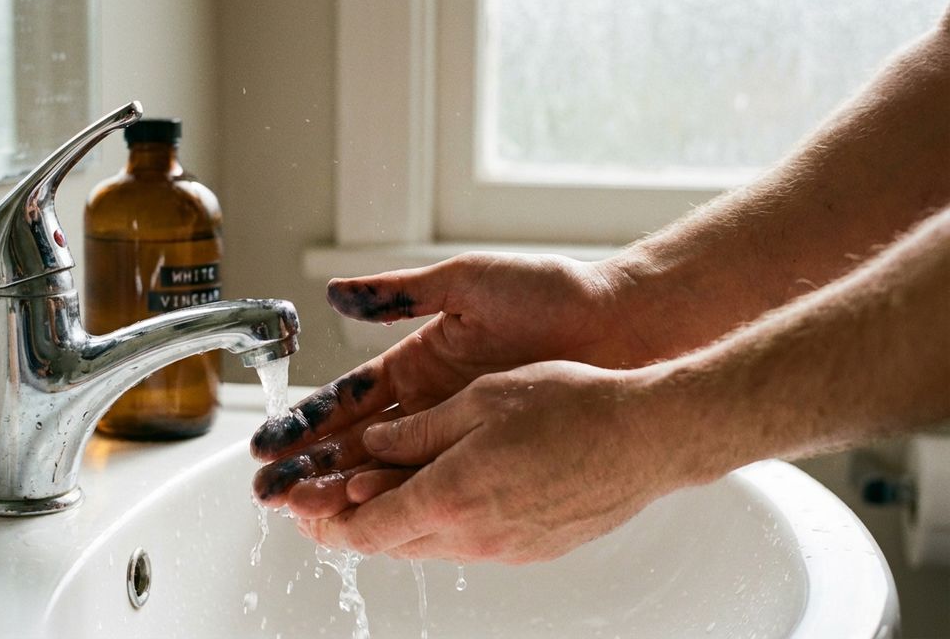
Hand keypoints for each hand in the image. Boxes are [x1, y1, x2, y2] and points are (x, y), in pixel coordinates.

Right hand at [250, 252, 648, 512]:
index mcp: (417, 361)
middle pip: (358, 443)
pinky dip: (399, 497)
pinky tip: (366, 517)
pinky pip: (435, 480)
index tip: (267, 444)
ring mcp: (459, 431)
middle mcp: (430, 403)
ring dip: (344, 490)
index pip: (347, 399)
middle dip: (312, 467)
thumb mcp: (465, 283)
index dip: (306, 422)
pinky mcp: (489, 452)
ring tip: (302, 512)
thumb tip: (337, 292)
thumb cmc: (547, 294)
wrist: (616, 325)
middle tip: (270, 493)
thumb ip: (400, 293)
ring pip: (389, 469)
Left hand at [296, 361, 684, 562]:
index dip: (329, 522)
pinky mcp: (533, 549)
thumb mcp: (482, 401)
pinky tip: (444, 497)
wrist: (646, 436)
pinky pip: (469, 542)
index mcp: (452, 494)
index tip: (304, 512)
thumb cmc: (572, 405)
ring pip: (430, 544)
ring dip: (397, 524)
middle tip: (326, 505)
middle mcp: (474, 535)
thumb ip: (421, 429)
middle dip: (352, 525)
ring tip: (377, 498)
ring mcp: (507, 548)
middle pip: (394, 543)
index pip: (369, 526)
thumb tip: (377, 444)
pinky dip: (441, 524)